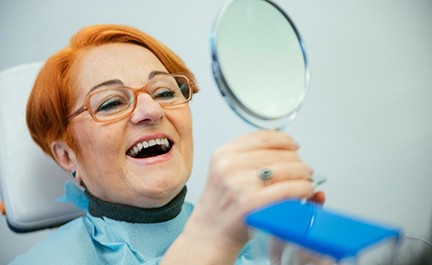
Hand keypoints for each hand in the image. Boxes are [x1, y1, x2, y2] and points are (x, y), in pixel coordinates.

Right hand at [180, 130, 323, 261]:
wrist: (210, 234)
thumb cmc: (222, 206)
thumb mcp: (226, 173)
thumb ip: (251, 157)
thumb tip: (287, 146)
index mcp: (223, 154)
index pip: (263, 136)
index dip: (285, 140)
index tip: (294, 146)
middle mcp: (229, 165)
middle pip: (278, 153)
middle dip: (298, 161)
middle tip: (304, 169)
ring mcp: (240, 184)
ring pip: (286, 169)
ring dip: (303, 174)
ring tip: (307, 180)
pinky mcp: (252, 202)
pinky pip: (287, 189)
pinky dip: (302, 188)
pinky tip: (305, 191)